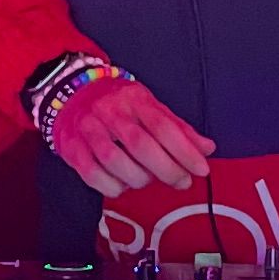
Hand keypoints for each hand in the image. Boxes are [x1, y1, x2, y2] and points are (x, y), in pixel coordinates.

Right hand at [51, 73, 216, 200]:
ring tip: (148, 180)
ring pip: (115, 161)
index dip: (184, 151)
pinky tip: (123, 185)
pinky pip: (92, 175)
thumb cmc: (119, 105)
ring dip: (139, 179)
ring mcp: (88, 129)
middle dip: (166, 169)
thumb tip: (207, 149)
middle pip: (140, 145)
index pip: (163, 126)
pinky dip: (113, 186)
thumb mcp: (150, 107)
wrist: (73, 92)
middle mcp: (109, 111)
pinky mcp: (71, 147)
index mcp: (134, 98)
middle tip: (181, 182)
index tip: (201, 169)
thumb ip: (179, 129)